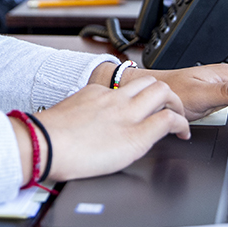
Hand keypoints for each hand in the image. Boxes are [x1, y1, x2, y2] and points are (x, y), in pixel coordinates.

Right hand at [11, 78, 189, 184]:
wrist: (44, 144)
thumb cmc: (48, 138)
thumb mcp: (67, 117)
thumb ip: (82, 116)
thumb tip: (83, 129)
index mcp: (97, 93)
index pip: (127, 86)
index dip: (141, 95)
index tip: (143, 105)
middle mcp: (115, 98)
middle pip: (150, 81)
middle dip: (166, 94)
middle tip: (170, 110)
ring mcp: (126, 113)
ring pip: (163, 92)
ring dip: (176, 104)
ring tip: (179, 119)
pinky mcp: (136, 135)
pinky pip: (167, 121)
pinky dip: (181, 125)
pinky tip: (183, 134)